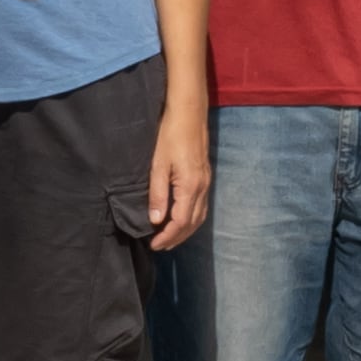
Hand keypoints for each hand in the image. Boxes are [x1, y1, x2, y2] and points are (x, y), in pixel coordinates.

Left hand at [146, 99, 213, 250]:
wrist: (189, 113)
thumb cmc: (170, 136)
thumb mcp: (158, 164)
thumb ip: (158, 194)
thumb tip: (156, 220)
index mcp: (190, 186)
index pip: (181, 222)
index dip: (168, 237)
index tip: (153, 245)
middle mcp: (202, 187)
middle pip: (193, 223)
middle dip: (177, 238)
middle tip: (160, 247)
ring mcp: (206, 182)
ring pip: (200, 215)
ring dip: (185, 230)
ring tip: (169, 238)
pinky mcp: (205, 176)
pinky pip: (202, 205)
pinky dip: (191, 218)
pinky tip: (180, 218)